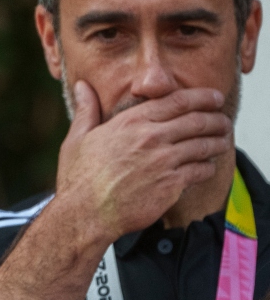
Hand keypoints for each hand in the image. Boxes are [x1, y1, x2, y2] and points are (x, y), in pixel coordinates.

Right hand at [55, 81, 232, 239]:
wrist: (85, 213)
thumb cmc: (78, 178)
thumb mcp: (77, 138)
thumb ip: (87, 110)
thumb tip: (82, 86)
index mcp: (131, 122)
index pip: (177, 101)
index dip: (201, 97)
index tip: (213, 97)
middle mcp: (151, 138)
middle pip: (197, 121)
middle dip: (216, 119)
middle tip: (223, 121)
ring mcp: (163, 162)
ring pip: (204, 145)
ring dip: (218, 142)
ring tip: (222, 141)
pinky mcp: (171, 185)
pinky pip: (200, 171)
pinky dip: (208, 167)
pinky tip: (206, 167)